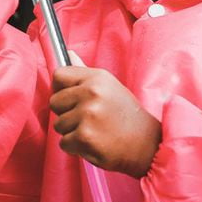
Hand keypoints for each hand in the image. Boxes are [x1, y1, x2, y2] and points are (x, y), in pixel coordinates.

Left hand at [49, 55, 161, 176]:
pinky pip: (64, 143)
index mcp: (96, 78)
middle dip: (66, 113)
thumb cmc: (126, 116)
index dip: (61, 89)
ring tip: (95, 131)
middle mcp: (91, 93)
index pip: (58, 76)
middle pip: (54, 102)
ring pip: (58, 125)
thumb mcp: (109, 87)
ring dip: (72, 132)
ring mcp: (88, 115)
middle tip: (88, 119)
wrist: (147, 145)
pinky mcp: (85, 137)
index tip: (71, 99)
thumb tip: (68, 54)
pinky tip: (95, 143)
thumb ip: (85, 73)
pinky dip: (76, 148)